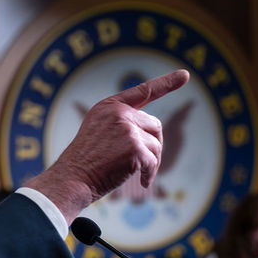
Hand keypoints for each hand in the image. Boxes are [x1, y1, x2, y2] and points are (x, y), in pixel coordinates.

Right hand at [25, 71, 189, 222]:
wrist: (72, 179)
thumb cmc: (85, 161)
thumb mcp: (98, 131)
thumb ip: (121, 123)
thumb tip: (154, 132)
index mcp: (110, 106)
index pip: (143, 91)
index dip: (167, 83)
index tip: (185, 74)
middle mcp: (119, 113)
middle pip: (155, 125)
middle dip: (152, 145)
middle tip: (142, 163)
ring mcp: (127, 129)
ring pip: (156, 145)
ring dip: (151, 162)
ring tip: (137, 174)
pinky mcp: (134, 148)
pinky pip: (153, 162)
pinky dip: (149, 174)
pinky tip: (141, 182)